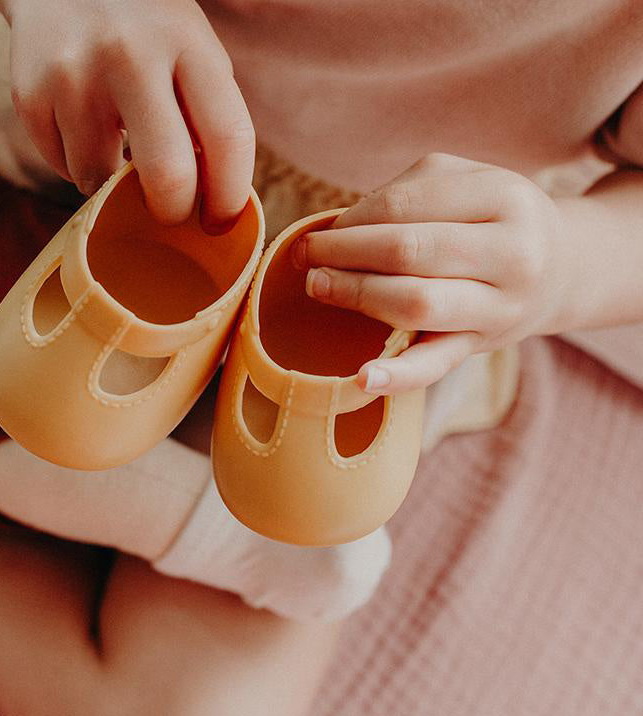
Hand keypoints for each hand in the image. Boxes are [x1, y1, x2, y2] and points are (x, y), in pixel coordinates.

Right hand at [0, 0, 255, 230]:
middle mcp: (130, 55)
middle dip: (171, 212)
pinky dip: (76, 161)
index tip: (219, 223)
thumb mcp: (188, 48)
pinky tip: (79, 121)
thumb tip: (215, 207)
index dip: (229, 197)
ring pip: (102, 182)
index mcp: (186, 41)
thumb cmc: (142, 29)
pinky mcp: (31, 96)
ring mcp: (74, 76)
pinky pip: (63, 168)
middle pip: (167, 176)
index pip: (228, 138)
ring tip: (112, 137)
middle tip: (168, 212)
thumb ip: (206, 116)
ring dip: (111, 181)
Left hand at [291, 153, 574, 393]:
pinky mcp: (480, 347)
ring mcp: (500, 306)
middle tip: (306, 257)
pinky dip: (398, 376)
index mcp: (504, 197)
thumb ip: (408, 194)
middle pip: (407, 251)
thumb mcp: (467, 184)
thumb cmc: (492, 220)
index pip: (405, 205)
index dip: (352, 219)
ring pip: (416, 303)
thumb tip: (335, 227)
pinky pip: (435, 366)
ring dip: (356, 295)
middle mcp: (512, 253)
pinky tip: (364, 378)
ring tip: (318, 287)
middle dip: (345, 254)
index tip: (320, 229)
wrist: (560, 269)